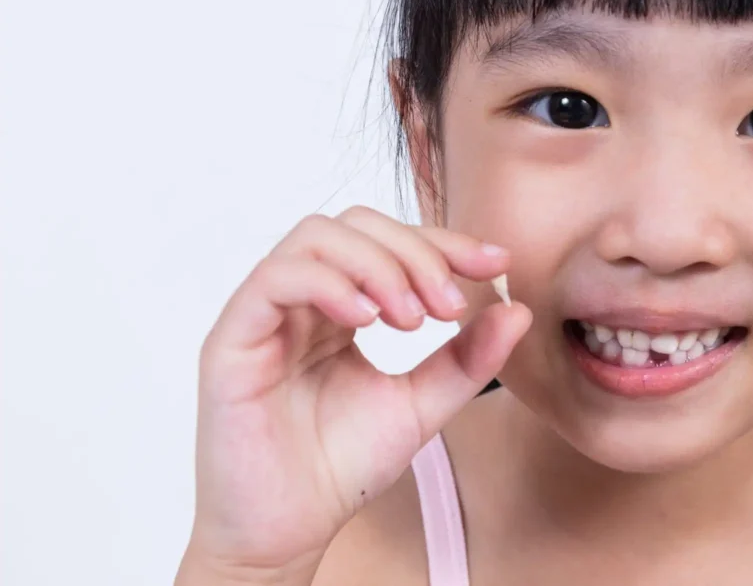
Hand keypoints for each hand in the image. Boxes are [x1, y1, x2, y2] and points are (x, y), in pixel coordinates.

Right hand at [178, 207, 530, 583]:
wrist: (292, 528)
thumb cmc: (343, 465)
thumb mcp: (423, 403)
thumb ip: (467, 358)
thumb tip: (518, 308)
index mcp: (341, 307)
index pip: (390, 243)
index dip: (444, 242)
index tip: (496, 261)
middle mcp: (302, 299)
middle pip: (356, 225)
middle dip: (415, 253)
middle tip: (450, 307)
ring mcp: (265, 313)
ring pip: (316, 237)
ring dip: (378, 265)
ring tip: (412, 319)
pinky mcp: (232, 337)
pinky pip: (276, 278)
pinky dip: (330, 284)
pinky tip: (367, 320)